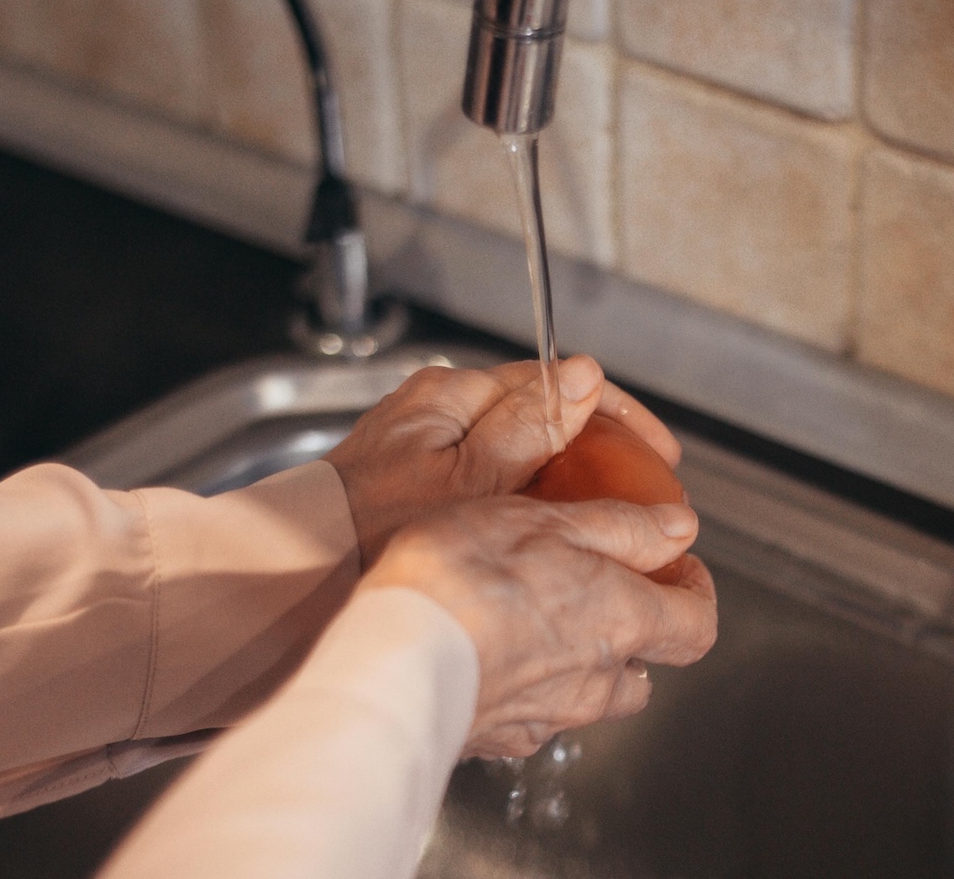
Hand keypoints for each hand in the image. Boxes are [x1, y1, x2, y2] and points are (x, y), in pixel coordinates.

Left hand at [326, 355, 679, 562]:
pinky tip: (549, 543)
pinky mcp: (417, 490)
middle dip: (602, 455)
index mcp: (454, 396)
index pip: (559, 383)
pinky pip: (494, 487)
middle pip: (544, 417)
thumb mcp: (468, 479)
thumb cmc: (368, 532)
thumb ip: (528, 426)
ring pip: (522, 456)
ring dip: (571, 485)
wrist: (294, 579)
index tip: (660, 457)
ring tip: (610, 527)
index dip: (619, 417)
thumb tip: (583, 375)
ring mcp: (428, 451)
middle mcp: (440, 413)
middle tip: (646, 498)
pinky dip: (531, 508)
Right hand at [361, 495, 717, 757]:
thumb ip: (622, 526)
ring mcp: (547, 717)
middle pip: (642, 671)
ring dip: (579, 664)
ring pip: (588, 697)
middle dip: (635, 635)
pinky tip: (487, 653)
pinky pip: (531, 716)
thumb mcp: (549, 521)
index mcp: (623, 622)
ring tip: (536, 619)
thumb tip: (679, 527)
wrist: (392, 659)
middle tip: (604, 591)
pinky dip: (525, 687)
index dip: (696, 595)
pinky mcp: (498, 738)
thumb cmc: (466, 579)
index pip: (697, 626)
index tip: (679, 568)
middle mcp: (595, 681)